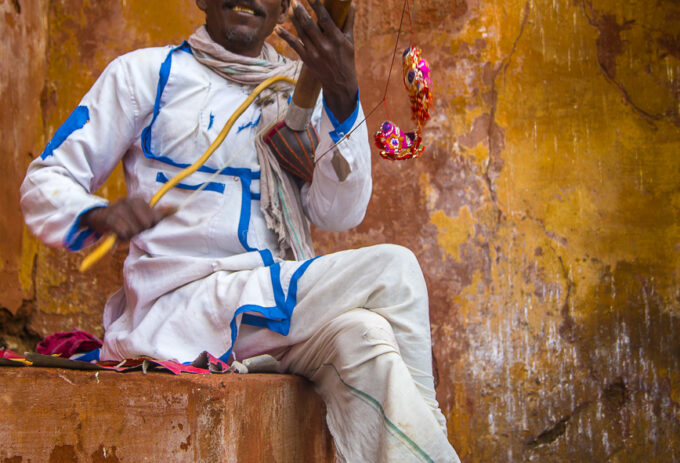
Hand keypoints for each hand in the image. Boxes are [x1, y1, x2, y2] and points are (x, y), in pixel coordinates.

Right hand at [81, 198, 167, 240]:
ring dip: (130, 235)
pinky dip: (122, 237)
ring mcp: (119, 208)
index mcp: (140, 200)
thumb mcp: (142, 212)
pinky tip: (118, 234)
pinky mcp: (110, 218)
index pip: (155, 218)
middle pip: (146, 224)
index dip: (150, 226)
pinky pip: (123, 232)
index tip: (143, 225)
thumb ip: (159, 212)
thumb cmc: (125, 217)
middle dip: (140, 231)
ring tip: (125, 231)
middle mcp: (130, 201)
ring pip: (135, 230)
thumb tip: (177, 207)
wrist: (98, 217)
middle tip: (133, 230)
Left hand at [276, 0, 358, 121]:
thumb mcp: (350, 41)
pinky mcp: (306, 59)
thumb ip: (349, 21)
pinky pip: (294, 45)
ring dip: (294, 19)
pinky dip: (285, 36)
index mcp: (336, 39)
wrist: (339, 82)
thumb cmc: (346, 58)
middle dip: (301, 11)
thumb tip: (351, 3)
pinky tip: (277, 28)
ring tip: (290, 8)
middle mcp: (324, 46)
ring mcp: (314, 53)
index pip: (325, 18)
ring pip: (301, 32)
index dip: (317, 6)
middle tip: (295, 0)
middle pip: (309, 25)